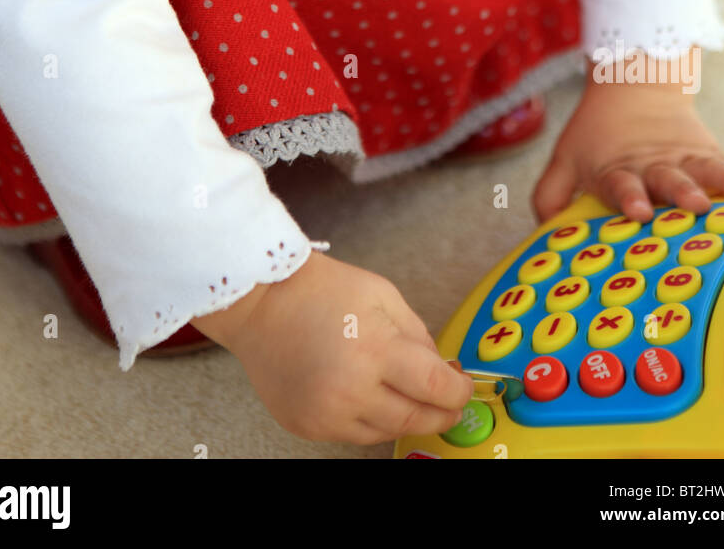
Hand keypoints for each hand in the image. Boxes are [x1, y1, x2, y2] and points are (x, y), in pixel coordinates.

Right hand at [191, 251, 474, 446]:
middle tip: (449, 403)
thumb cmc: (319, 290)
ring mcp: (326, 413)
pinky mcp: (307, 425)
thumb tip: (442, 370)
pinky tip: (370, 396)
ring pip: (385, 431)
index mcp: (374, 349)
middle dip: (440, 413)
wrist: (259, 302)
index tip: (463, 387)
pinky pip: (352, 434)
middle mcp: (350, 389)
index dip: (458, 392)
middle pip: (414, 417)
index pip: (435, 388)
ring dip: (404, 416)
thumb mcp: (382, 295)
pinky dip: (369, 419)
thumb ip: (418, 334)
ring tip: (408, 394)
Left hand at [533, 53, 723, 223]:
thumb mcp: (566, 159)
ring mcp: (683, 160)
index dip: (628, 197)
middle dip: (680, 193)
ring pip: (706, 170)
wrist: (633, 86)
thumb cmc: (597, 136)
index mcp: (616, 171)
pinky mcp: (707, 154)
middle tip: (695, 205)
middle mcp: (652, 167)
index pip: (619, 184)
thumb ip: (551, 195)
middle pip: (667, 179)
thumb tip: (544, 233)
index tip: (639, 211)